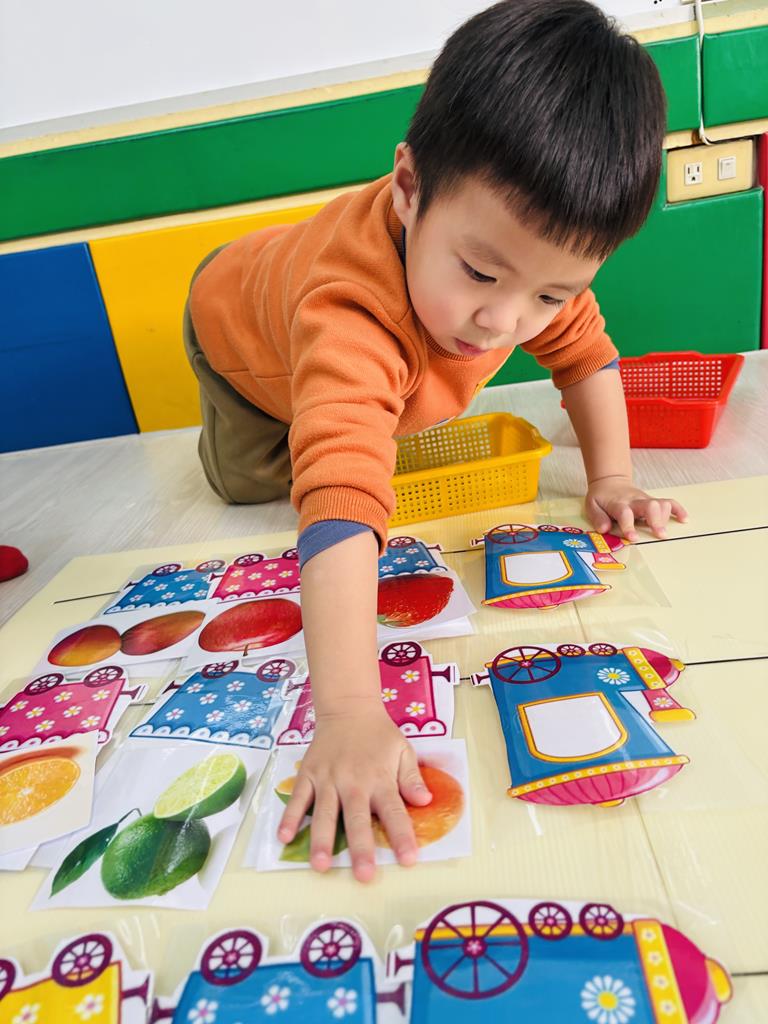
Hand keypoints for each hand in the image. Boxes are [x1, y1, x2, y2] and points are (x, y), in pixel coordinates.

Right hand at [277, 702, 431, 881]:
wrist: (348, 708)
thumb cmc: (379, 735)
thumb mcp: (403, 750)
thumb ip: (411, 777)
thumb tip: (425, 801)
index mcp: (380, 778)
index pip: (394, 811)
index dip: (402, 835)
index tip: (409, 859)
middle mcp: (353, 781)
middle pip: (357, 819)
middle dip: (360, 848)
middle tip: (363, 876)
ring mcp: (327, 779)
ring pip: (324, 813)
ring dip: (321, 840)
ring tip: (320, 866)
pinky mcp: (308, 774)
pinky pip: (298, 799)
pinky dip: (290, 817)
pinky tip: (284, 838)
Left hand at [586, 475, 687, 540]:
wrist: (610, 482)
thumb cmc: (601, 497)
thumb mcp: (591, 505)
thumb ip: (598, 518)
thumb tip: (604, 529)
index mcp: (619, 504)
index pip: (625, 513)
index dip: (629, 526)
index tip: (633, 538)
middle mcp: (635, 501)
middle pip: (649, 506)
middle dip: (656, 520)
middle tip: (660, 535)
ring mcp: (645, 500)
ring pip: (661, 504)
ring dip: (666, 517)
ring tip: (665, 532)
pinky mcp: (653, 501)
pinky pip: (669, 502)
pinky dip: (678, 510)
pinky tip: (684, 519)